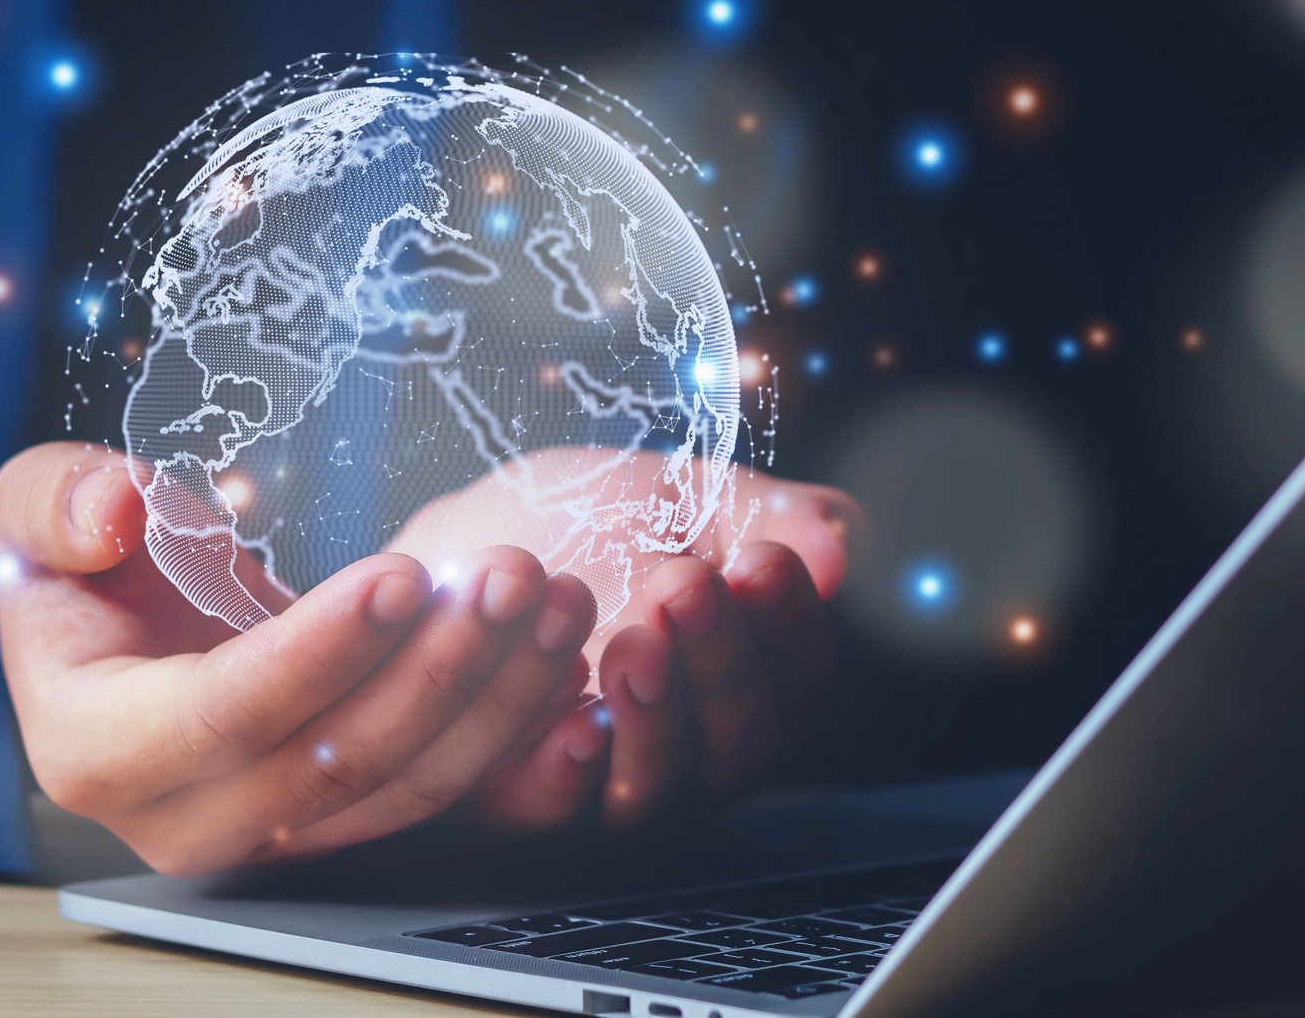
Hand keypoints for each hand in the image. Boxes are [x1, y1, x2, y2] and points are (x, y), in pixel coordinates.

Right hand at [0, 442, 597, 874]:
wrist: (126, 633)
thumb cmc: (87, 571)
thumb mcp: (38, 510)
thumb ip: (57, 502)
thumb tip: (116, 513)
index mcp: (99, 752)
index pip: (224, 715)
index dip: (318, 651)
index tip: (399, 574)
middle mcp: (189, 818)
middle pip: (338, 763)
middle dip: (438, 666)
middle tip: (513, 574)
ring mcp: (275, 831)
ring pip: (407, 784)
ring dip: (497, 694)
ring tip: (555, 600)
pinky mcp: (345, 820)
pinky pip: (442, 788)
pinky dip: (509, 726)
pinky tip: (558, 659)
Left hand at [388, 450, 861, 829]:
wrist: (465, 532)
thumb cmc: (591, 519)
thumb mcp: (686, 495)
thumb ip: (765, 516)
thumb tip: (838, 546)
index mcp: (744, 678)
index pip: (799, 682)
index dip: (790, 627)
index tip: (761, 559)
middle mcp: (689, 745)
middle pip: (741, 744)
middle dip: (722, 663)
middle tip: (686, 587)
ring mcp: (605, 778)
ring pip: (659, 786)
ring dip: (656, 714)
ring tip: (632, 637)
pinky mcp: (516, 793)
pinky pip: (552, 808)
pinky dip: (565, 770)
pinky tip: (572, 714)